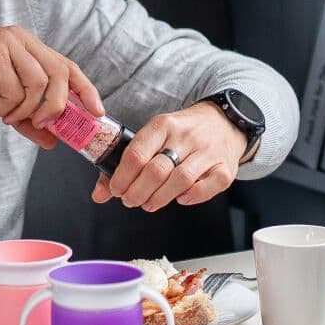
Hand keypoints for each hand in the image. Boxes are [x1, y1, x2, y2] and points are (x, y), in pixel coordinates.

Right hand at [0, 26, 102, 142]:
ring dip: (23, 110)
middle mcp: (21, 39)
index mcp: (27, 45)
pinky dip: (4, 108)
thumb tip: (52, 140)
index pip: (67, 65)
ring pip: (38, 85)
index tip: (97, 112)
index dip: (86, 88)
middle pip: (60, 74)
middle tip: (41, 124)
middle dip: (58, 106)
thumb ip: (26, 117)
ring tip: (2, 116)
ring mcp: (8, 43)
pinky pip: (14, 90)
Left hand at [91, 100, 248, 212]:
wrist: (224, 121)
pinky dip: (192, 197)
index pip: (136, 154)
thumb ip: (126, 164)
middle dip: (137, 192)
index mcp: (163, 124)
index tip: (116, 190)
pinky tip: (180, 199)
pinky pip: (209, 186)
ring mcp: (208, 151)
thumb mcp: (155, 136)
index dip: (121, 178)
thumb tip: (100, 194)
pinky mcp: (225, 166)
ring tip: (148, 203)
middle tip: (130, 200)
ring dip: (159, 198)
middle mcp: (186, 136)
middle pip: (156, 171)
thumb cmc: (182, 133)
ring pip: (180, 180)